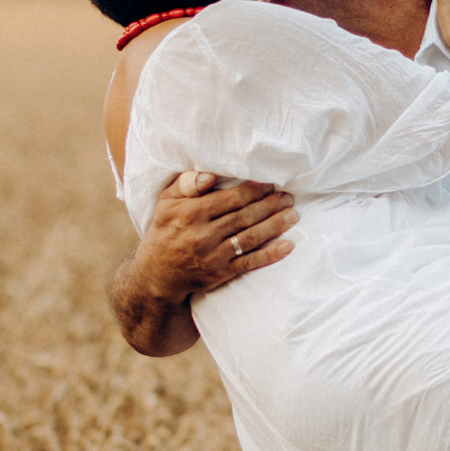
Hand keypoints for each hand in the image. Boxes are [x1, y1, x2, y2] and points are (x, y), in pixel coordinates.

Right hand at [133, 171, 297, 301]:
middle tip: (288, 197)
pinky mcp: (219, 274)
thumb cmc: (164, 230)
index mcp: (190, 213)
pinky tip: (288, 246)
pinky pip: (248, 263)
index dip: (253, 190)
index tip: (271, 184)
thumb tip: (210, 175)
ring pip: (250, 238)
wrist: (155, 275)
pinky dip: (270, 255)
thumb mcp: (166, 203)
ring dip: (275, 226)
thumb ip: (186, 184)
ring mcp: (212, 256)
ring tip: (293, 215)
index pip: (230, 198)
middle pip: (244, 217)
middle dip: (270, 206)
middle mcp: (202, 235)